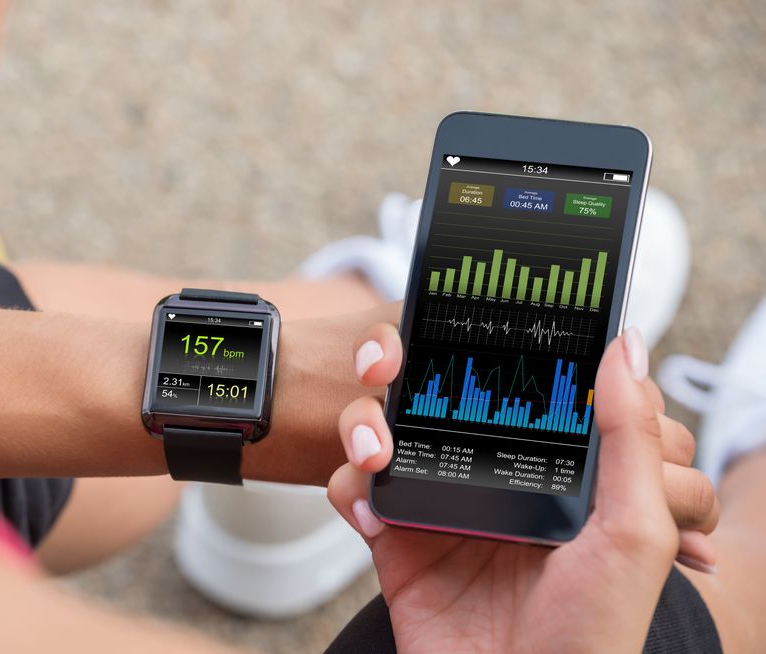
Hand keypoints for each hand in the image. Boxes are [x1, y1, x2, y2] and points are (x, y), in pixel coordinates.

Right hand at [329, 325, 712, 652]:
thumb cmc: (590, 636)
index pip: (513, 382)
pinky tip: (368, 511)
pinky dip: (348, 488)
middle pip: (432, 394)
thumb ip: (631, 436)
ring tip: (375, 454)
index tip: (454, 315)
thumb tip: (624, 346)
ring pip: (384, 429)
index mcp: (549, 466)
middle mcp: (490, 476)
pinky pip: (354, 490)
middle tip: (386, 364)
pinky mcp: (395, 538)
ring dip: (363, 425)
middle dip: (399, 369)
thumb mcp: (635, 530)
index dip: (483, 344)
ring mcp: (437, 504)